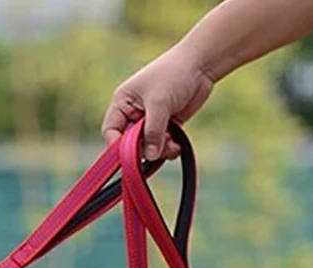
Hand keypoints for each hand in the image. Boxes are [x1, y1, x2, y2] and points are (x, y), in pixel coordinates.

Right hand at [101, 45, 215, 159]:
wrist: (201, 64)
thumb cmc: (174, 74)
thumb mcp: (159, 103)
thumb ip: (153, 132)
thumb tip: (150, 156)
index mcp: (122, 103)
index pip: (111, 132)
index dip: (117, 147)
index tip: (129, 158)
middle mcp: (132, 113)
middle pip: (129, 144)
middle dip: (143, 149)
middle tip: (157, 150)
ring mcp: (149, 121)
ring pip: (146, 147)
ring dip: (159, 151)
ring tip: (171, 144)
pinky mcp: (165, 126)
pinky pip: (161, 146)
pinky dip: (168, 149)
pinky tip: (176, 144)